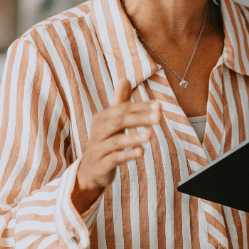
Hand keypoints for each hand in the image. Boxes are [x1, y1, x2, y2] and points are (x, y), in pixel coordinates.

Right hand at [72, 80, 158, 213]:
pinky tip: (141, 152)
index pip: (123, 109)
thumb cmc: (104, 141)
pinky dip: (127, 155)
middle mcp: (98, 131)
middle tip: (159, 117)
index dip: (141, 107)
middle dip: (139, 118)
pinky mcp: (101, 165)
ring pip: (116, 141)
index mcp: (102, 118)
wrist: (89, 170)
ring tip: (150, 135)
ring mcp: (98, 148)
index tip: (159, 106)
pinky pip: (114, 158)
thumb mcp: (111, 122)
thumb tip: (125, 78)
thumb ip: (119, 102)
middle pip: (119, 121)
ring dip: (133, 137)